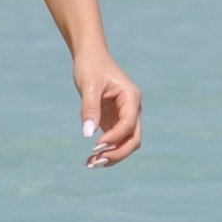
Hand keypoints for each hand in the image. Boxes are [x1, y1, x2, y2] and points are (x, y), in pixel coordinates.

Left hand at [73, 49, 141, 168]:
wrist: (90, 57)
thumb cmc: (91, 66)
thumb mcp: (88, 85)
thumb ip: (89, 108)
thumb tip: (88, 134)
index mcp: (131, 98)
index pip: (128, 124)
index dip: (115, 137)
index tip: (96, 144)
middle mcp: (132, 109)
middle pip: (133, 139)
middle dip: (117, 153)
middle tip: (96, 161)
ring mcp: (125, 116)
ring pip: (125, 143)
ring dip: (111, 156)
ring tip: (90, 164)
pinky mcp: (114, 121)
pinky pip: (114, 141)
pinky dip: (105, 151)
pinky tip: (90, 160)